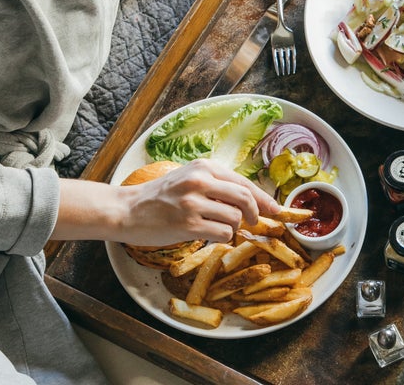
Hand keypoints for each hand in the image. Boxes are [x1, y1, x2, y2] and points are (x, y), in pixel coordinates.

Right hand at [54, 160, 280, 245]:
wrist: (127, 210)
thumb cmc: (160, 196)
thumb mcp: (189, 179)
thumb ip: (217, 185)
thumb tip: (251, 200)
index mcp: (204, 167)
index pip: (243, 182)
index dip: (264, 198)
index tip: (276, 209)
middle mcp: (200, 181)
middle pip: (244, 198)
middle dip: (256, 213)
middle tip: (255, 222)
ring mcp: (194, 203)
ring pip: (235, 218)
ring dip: (234, 227)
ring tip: (220, 227)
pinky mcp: (188, 224)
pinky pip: (223, 233)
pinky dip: (223, 237)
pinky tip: (210, 234)